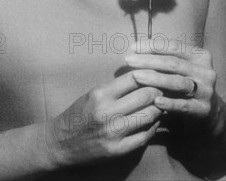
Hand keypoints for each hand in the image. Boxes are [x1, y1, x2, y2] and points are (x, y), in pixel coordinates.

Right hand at [43, 71, 163, 166]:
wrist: (61, 143)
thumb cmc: (79, 113)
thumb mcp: (93, 93)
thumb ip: (116, 87)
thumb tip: (143, 76)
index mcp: (100, 94)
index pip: (134, 78)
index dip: (149, 75)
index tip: (155, 74)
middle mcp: (107, 112)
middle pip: (145, 95)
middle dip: (158, 91)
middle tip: (164, 89)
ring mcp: (113, 133)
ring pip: (149, 115)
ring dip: (159, 109)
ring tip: (162, 104)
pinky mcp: (118, 150)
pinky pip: (144, 136)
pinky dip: (153, 127)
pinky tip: (154, 122)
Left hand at [124, 38, 224, 136]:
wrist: (208, 115)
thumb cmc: (185, 86)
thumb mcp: (180, 70)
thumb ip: (164, 59)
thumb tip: (135, 48)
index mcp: (201, 56)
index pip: (174, 46)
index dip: (153, 45)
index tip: (133, 46)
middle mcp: (206, 72)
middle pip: (173, 63)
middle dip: (149, 60)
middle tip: (129, 60)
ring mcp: (206, 91)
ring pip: (178, 82)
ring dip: (155, 78)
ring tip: (136, 76)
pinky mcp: (203, 110)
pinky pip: (183, 105)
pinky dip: (169, 102)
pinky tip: (155, 100)